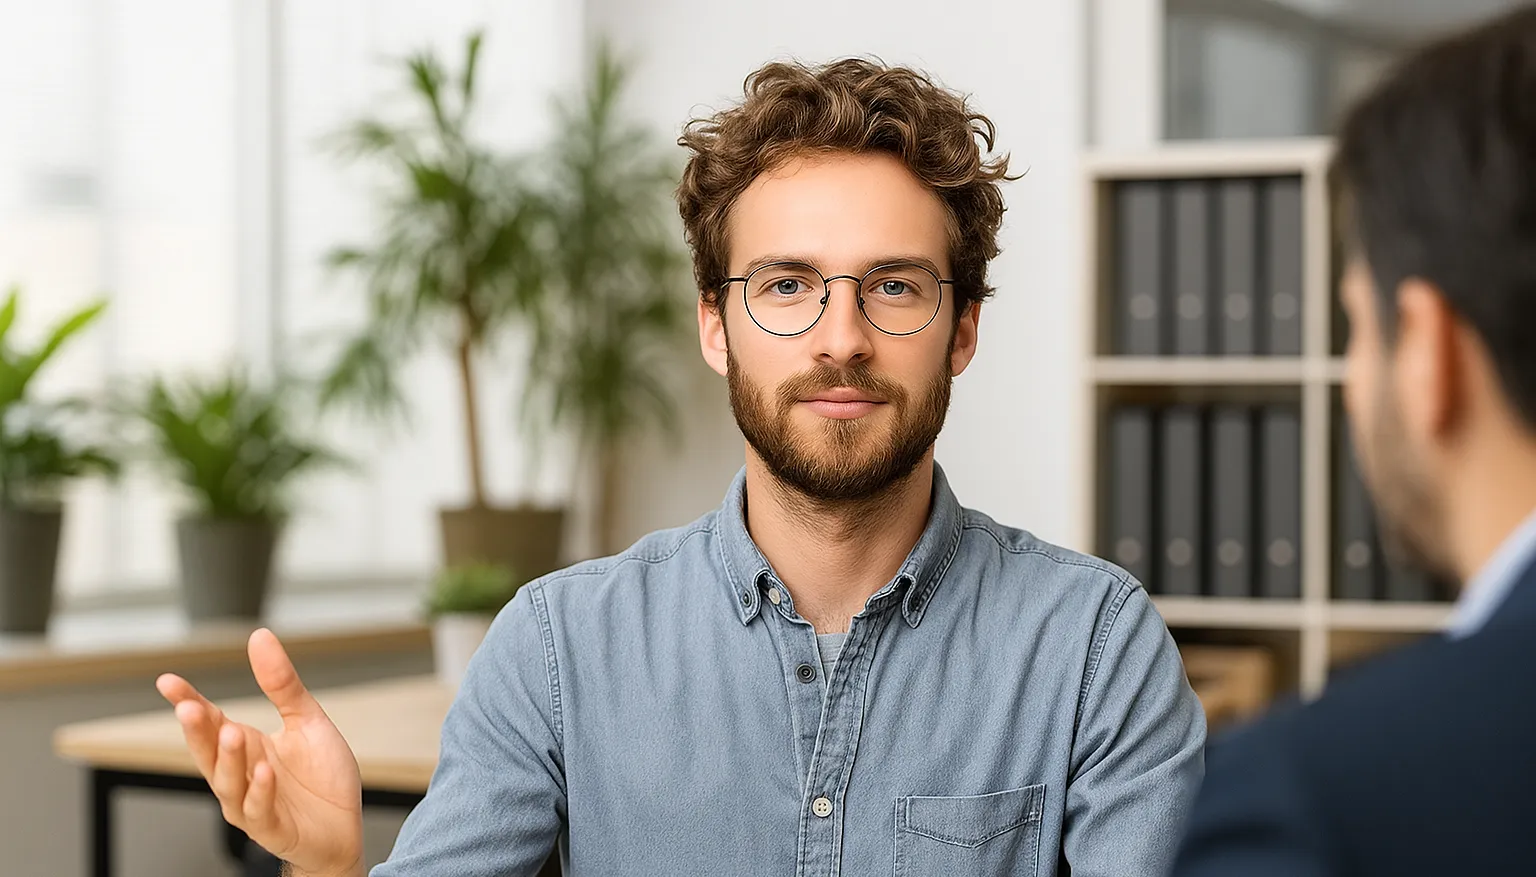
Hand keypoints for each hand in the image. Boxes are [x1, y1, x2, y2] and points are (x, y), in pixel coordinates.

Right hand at [157, 628, 364, 876]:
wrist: (343, 826)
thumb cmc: (321, 777)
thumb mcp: (307, 720)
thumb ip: (282, 684)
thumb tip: (259, 636)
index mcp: (245, 746)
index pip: (209, 721)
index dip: (188, 701)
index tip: (167, 681)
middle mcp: (240, 774)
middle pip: (209, 752)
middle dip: (197, 731)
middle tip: (189, 707)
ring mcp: (252, 803)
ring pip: (228, 783)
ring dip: (228, 760)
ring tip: (232, 732)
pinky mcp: (272, 828)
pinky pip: (259, 810)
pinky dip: (259, 791)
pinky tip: (264, 770)